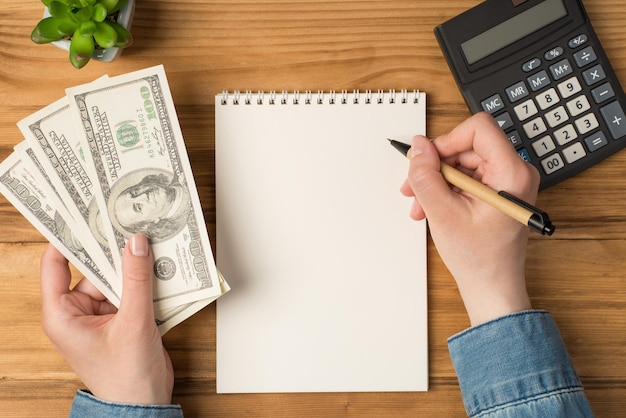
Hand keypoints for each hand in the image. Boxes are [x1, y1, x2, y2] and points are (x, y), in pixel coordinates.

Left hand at [40, 233, 173, 404]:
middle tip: (127, 223)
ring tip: (150, 242)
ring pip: (116, 278)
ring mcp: (102, 315)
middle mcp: (79, 312)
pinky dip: (144, 281)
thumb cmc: (125, 377)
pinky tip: (160, 266)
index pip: (56, 265)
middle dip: (111, 250)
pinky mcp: (122, 319)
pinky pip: (131, 290)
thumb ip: (135, 281)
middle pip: (93, 268)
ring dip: (133, 266)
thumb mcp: (132, 323)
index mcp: (63, 315)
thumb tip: (135, 244)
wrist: (145, 404)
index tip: (81, 214)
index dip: (67, 239)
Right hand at [401, 113, 539, 325]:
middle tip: (413, 188)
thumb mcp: (442, 213)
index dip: (447, 141)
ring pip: (460, 162)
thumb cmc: (479, 258)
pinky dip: (443, 189)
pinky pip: (464, 176)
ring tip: (419, 205)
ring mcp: (506, 181)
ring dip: (435, 181)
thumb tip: (419, 146)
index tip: (428, 161)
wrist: (491, 286)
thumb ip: (426, 176)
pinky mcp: (496, 189)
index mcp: (512, 173)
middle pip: (465, 146)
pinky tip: (430, 208)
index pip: (478, 129)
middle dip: (435, 167)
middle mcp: (514, 171)